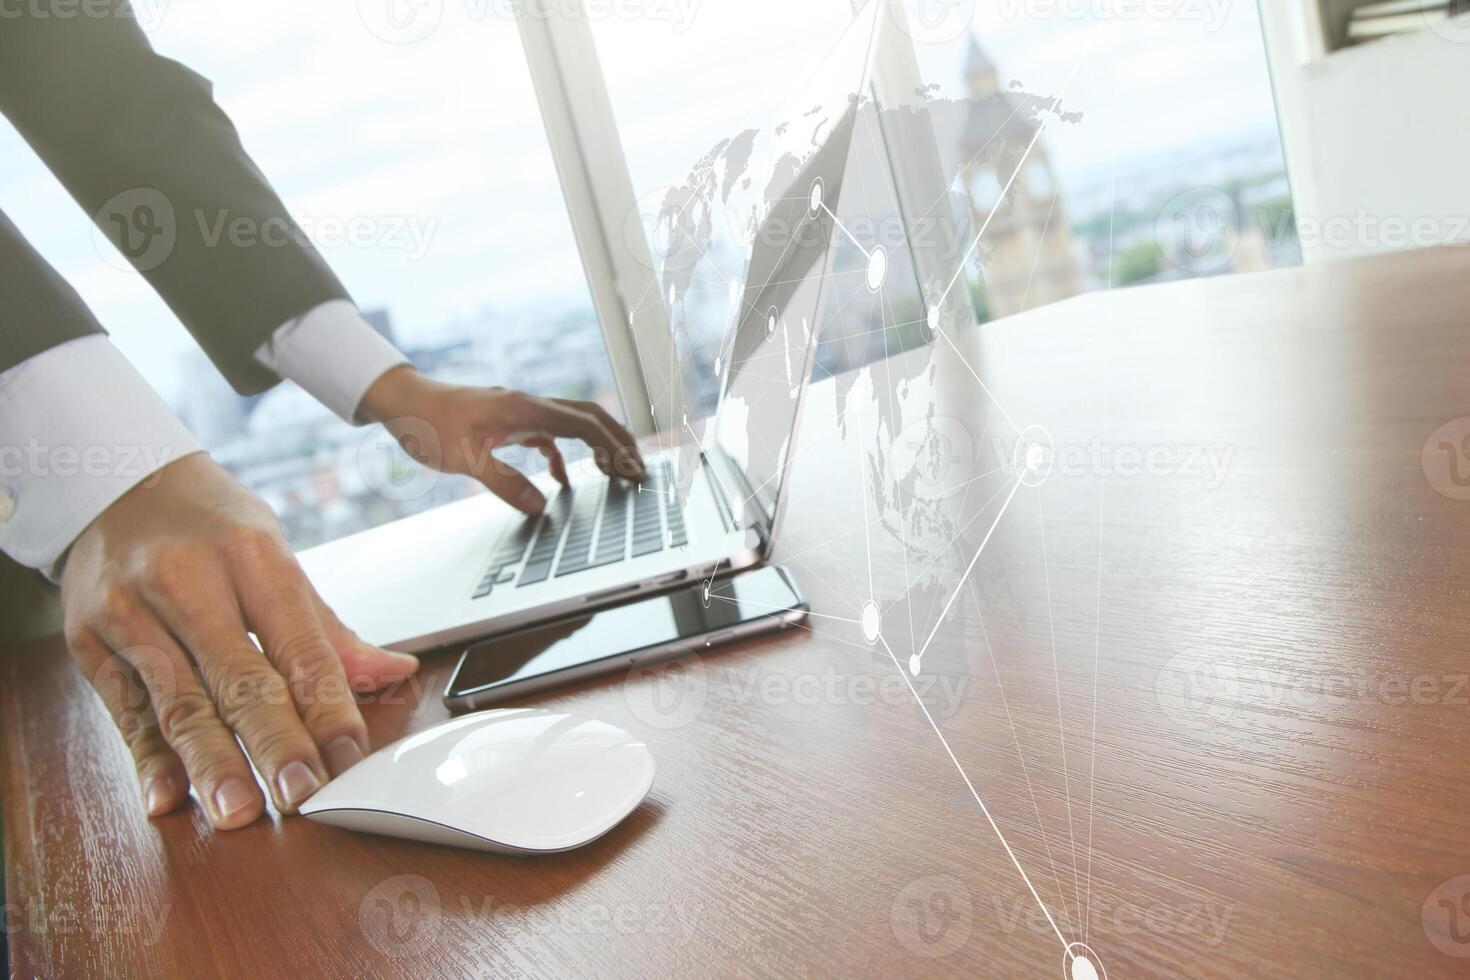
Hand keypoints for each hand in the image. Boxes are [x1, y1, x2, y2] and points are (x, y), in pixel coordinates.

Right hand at [60, 453, 419, 828]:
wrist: (117, 486)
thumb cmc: (211, 526)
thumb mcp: (275, 554)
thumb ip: (327, 628)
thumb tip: (395, 672)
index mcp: (251, 555)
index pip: (299, 644)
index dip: (328, 706)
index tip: (349, 756)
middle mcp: (188, 581)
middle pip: (240, 678)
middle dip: (274, 743)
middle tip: (302, 793)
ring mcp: (132, 612)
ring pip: (179, 702)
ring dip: (211, 763)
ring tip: (239, 810)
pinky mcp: (91, 642)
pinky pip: (126, 712)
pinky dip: (148, 760)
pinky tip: (168, 798)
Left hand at [359, 366, 645, 513]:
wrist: (401, 402)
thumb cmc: (428, 424)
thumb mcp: (465, 461)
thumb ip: (506, 483)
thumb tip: (541, 506)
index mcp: (524, 409)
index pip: (584, 424)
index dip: (613, 445)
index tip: (632, 466)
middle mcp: (527, 405)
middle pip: (587, 417)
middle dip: (616, 441)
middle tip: (636, 468)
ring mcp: (518, 411)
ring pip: (570, 424)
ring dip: (594, 446)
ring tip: (611, 472)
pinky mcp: (506, 421)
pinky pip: (546, 434)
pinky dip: (561, 454)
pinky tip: (560, 478)